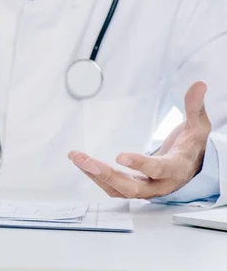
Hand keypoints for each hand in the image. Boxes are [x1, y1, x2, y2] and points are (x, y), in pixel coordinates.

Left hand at [69, 81, 211, 198]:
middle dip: (106, 174)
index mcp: (176, 168)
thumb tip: (198, 85)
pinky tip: (82, 164)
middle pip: (132, 187)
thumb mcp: (198, 126)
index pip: (158, 169)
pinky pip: (112, 188)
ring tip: (77, 158)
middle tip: (85, 160)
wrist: (192, 167)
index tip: (120, 156)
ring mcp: (145, 189)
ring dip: (95, 175)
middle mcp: (160, 184)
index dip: (140, 164)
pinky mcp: (134, 188)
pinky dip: (96, 177)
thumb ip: (195, 106)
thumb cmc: (192, 146)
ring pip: (118, 190)